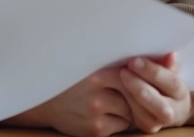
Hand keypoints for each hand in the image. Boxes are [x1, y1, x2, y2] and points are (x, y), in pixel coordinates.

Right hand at [9, 67, 131, 136]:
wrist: (46, 104)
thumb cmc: (73, 83)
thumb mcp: (90, 68)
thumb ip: (113, 66)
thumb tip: (147, 64)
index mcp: (97, 71)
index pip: (132, 76)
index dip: (138, 79)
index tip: (141, 79)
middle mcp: (96, 90)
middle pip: (133, 95)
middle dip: (134, 96)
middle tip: (130, 94)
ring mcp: (96, 111)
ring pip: (129, 112)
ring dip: (127, 111)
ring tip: (113, 104)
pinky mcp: (95, 129)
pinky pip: (120, 126)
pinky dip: (117, 123)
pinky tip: (104, 116)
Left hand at [118, 54, 193, 131]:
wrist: (172, 108)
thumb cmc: (166, 84)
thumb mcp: (169, 72)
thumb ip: (167, 64)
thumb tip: (170, 55)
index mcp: (181, 94)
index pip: (171, 83)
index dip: (153, 72)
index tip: (134, 61)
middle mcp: (171, 111)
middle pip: (157, 103)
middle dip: (138, 86)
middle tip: (123, 71)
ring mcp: (158, 123)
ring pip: (143, 112)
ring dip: (128, 95)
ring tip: (116, 80)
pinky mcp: (144, 127)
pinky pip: (132, 118)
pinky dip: (122, 104)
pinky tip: (113, 91)